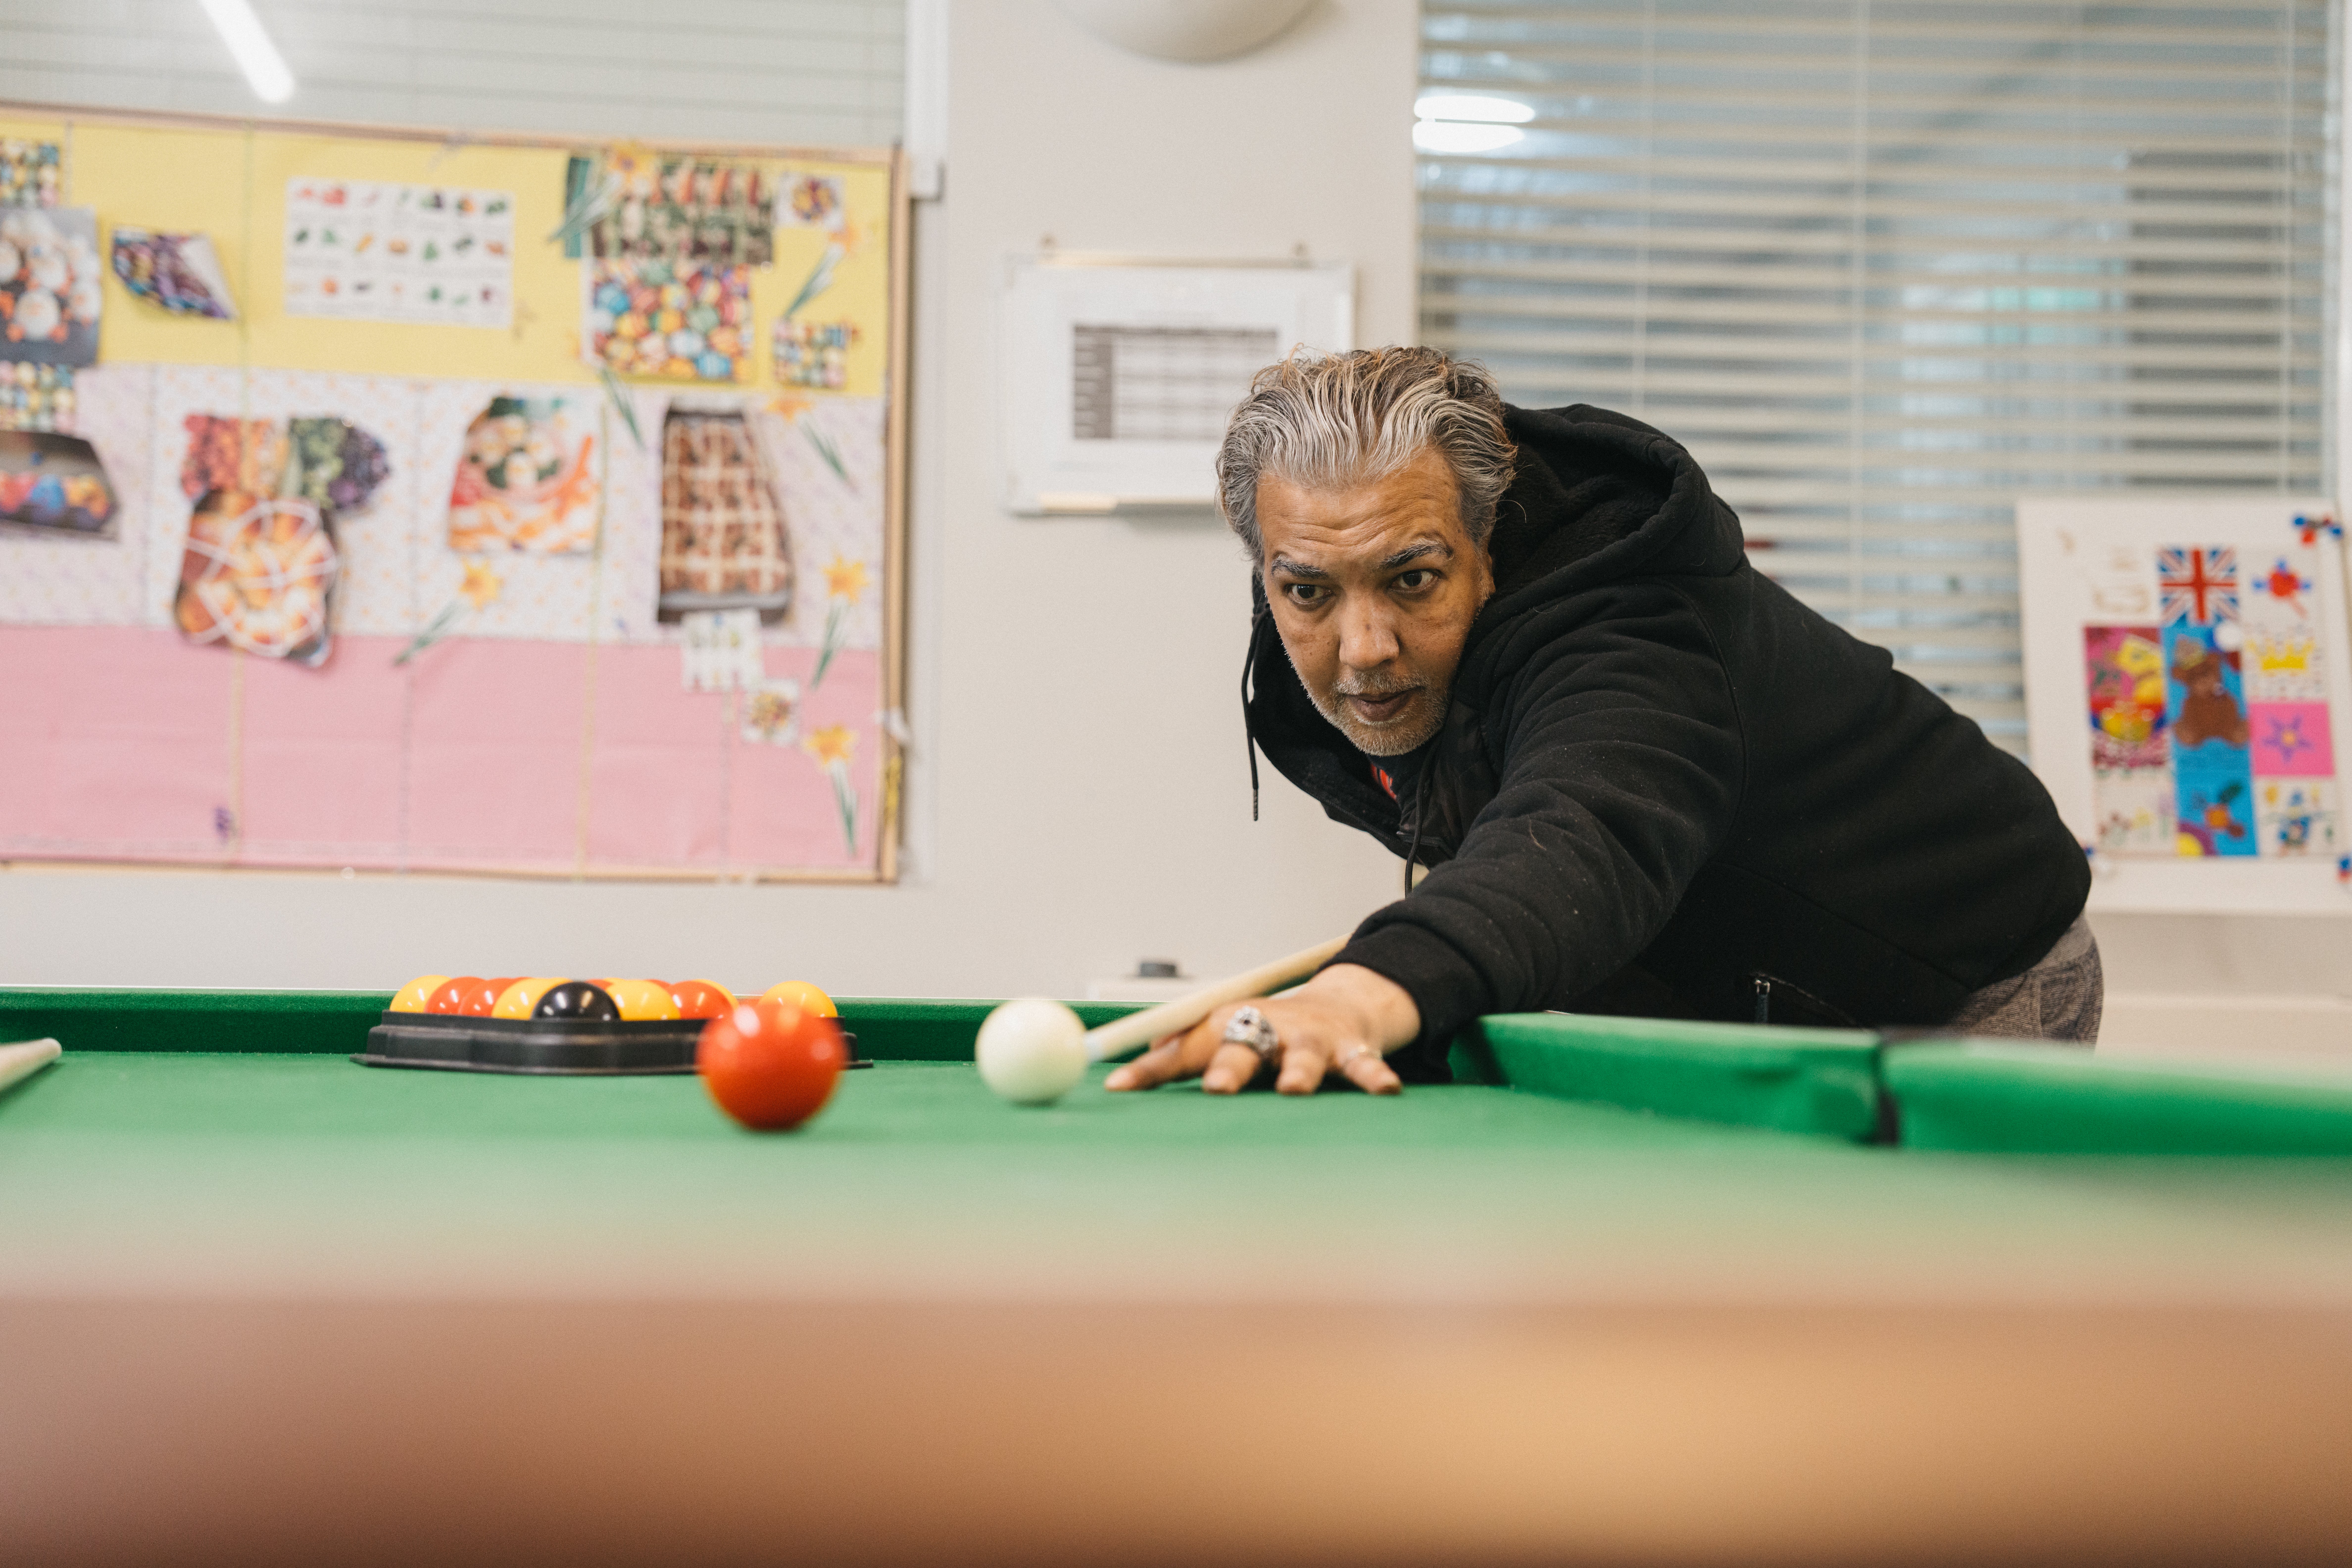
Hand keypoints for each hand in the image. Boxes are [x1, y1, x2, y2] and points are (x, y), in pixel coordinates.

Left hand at [1103, 963, 1418, 1096]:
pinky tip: (1383, 1090)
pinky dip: (1373, 1076)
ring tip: (1294, 1089)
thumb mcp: (1218, 1037)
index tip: (1118, 1087)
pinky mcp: (1350, 1050)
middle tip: (1218, 1087)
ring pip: (1303, 1058)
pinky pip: (1363, 1067)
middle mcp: (1266, 1029)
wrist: (1334, 1006)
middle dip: (1230, 1068)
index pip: (1182, 1050)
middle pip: (1242, 1045)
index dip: (1151, 1069)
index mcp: (1227, 1025)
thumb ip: (1175, 1058)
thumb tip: (1115, 1081)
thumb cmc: (1264, 1032)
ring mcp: (1310, 1041)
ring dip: (1298, 1073)